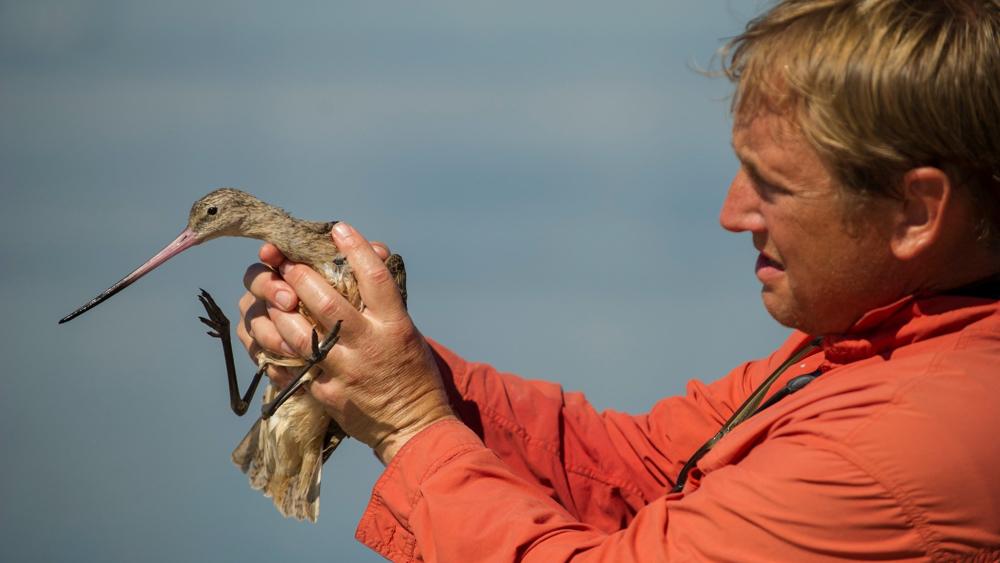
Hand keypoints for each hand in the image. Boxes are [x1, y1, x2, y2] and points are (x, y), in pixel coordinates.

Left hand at [236, 224, 454, 463]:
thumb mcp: (408, 331)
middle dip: (300, 275)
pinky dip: (275, 347)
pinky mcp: (326, 394)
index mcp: (395, 326)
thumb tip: (369, 254)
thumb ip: (384, 301)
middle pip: (326, 301)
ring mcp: (344, 372)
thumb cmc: (412, 373)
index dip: (355, 249)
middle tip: (286, 261)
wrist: (413, 428)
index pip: (374, 278)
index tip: (339, 229)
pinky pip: (290, 366)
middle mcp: (368, 346)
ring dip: (278, 310)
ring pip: (299, 334)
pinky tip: (269, 332)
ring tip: (273, 294)